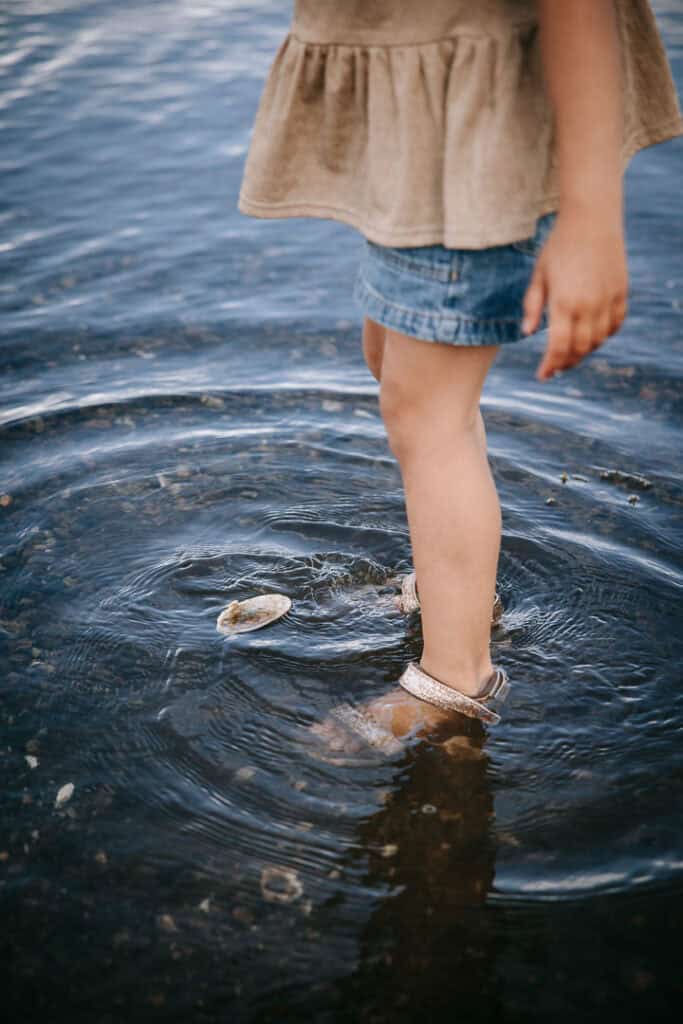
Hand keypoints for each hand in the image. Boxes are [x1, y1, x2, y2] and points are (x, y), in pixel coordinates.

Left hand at [522, 208, 628, 380]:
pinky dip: (604, 336)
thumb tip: (528, 333)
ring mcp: (608, 300)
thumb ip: (533, 306)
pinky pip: (615, 325)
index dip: (550, 366)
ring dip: (584, 352)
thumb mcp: (539, 275)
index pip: (558, 348)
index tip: (542, 375)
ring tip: (570, 353)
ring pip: (598, 340)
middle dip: (566, 363)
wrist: (591, 219)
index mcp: (564, 303)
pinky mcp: (621, 292)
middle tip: (555, 368)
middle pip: (580, 349)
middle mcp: (588, 305)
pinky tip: (592, 337)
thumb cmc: (559, 246)